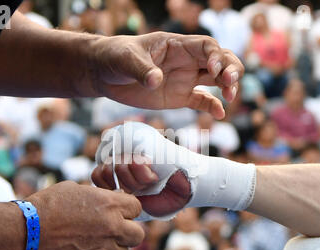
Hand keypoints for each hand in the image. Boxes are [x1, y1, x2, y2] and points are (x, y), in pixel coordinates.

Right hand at [26, 181, 143, 249]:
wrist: (27, 231)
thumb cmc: (49, 205)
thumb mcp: (77, 189)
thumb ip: (100, 196)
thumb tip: (111, 199)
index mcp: (110, 205)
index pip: (137, 207)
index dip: (129, 208)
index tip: (121, 209)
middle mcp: (112, 228)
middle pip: (138, 234)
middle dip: (130, 230)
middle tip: (117, 226)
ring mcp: (103, 249)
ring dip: (115, 244)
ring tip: (98, 238)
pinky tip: (86, 248)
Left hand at [90, 32, 243, 118]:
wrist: (107, 75)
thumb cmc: (116, 58)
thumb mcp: (126, 59)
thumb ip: (142, 69)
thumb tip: (156, 81)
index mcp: (177, 46)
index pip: (207, 46)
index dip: (216, 56)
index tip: (214, 70)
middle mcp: (186, 61)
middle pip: (220, 60)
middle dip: (230, 69)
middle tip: (229, 83)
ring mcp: (185, 79)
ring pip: (215, 80)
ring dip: (228, 87)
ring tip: (230, 98)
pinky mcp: (180, 97)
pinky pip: (201, 101)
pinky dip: (212, 106)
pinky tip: (220, 114)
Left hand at [92, 155, 190, 217]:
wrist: (184, 191)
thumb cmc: (163, 199)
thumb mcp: (136, 205)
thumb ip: (119, 201)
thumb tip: (101, 200)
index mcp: (119, 174)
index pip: (97, 174)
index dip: (106, 186)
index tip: (123, 193)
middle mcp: (125, 160)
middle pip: (105, 170)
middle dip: (124, 185)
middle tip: (140, 188)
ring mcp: (135, 151)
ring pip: (118, 166)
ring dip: (136, 181)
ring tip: (151, 181)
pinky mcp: (146, 146)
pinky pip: (134, 162)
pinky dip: (145, 175)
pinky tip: (155, 175)